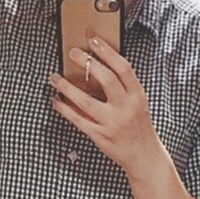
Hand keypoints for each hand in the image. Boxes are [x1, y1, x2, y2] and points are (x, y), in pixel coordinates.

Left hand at [49, 36, 160, 180]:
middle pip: (106, 80)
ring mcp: (111, 124)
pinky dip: (64, 109)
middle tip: (73, 53)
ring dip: (67, 87)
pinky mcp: (100, 137)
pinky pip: (78, 120)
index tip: (94, 41)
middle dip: (87, 63)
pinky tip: (57, 100)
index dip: (107, 52)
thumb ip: (124, 86)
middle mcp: (125, 109)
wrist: (144, 156)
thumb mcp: (139, 102)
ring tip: (55, 77)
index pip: (123, 68)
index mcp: (137, 96)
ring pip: (86, 101)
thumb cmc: (139, 127)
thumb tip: (100, 64)